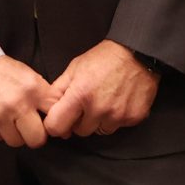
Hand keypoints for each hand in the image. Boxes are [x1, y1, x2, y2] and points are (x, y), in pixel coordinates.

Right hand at [0, 55, 56, 146]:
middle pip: (37, 139)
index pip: (55, 115)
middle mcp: (17, 103)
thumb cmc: (2, 72)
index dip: (55, 124)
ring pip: (16, 142)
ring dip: (14, 134)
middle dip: (34, 136)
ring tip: (8, 120)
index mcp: (33, 89)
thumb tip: (60, 120)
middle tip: (28, 128)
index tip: (51, 126)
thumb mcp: (28, 75)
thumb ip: (43, 96)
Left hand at [42, 39, 159, 138]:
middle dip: (80, 121)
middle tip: (86, 105)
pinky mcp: (133, 118)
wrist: (137, 53)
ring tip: (104, 102)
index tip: (60, 120)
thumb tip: (47, 108)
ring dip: (99, 121)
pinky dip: (116, 118)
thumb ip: (59, 89)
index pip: (57, 127)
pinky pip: (118, 127)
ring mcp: (118, 115)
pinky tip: (118, 102)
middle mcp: (99, 109)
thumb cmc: (104, 58)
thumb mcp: (75, 67)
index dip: (56, 125)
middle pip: (80, 132)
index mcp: (80, 95)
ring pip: (100, 131)